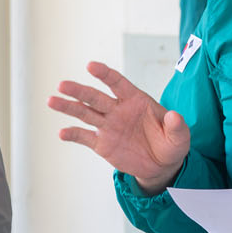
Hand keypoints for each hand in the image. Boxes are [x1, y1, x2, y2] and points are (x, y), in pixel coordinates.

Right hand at [48, 61, 189, 193]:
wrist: (161, 166)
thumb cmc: (171, 144)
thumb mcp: (180, 137)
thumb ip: (177, 126)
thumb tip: (174, 116)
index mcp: (136, 101)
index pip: (118, 83)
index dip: (105, 74)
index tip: (90, 66)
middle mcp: (118, 110)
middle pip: (95, 97)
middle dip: (79, 91)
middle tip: (62, 85)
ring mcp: (108, 126)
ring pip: (85, 113)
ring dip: (69, 107)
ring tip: (51, 100)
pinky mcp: (102, 144)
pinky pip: (85, 137)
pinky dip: (73, 135)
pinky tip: (62, 132)